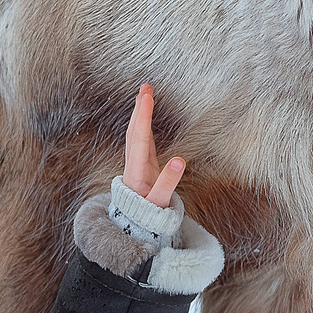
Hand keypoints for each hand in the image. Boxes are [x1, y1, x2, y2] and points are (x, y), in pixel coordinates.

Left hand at [123, 83, 186, 209]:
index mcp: (136, 171)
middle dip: (140, 109)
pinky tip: (145, 114)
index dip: (143, 118)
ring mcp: (135, 164)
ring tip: (144, 93)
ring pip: (135, 134)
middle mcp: (133, 165)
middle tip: (146, 87)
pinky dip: (143, 124)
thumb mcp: (159, 202)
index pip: (139, 139)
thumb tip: (179, 159)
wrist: (135, 225)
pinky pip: (140, 139)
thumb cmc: (148, 215)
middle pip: (134, 132)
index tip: (147, 97)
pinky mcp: (140, 165)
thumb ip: (168, 182)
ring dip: (139, 114)